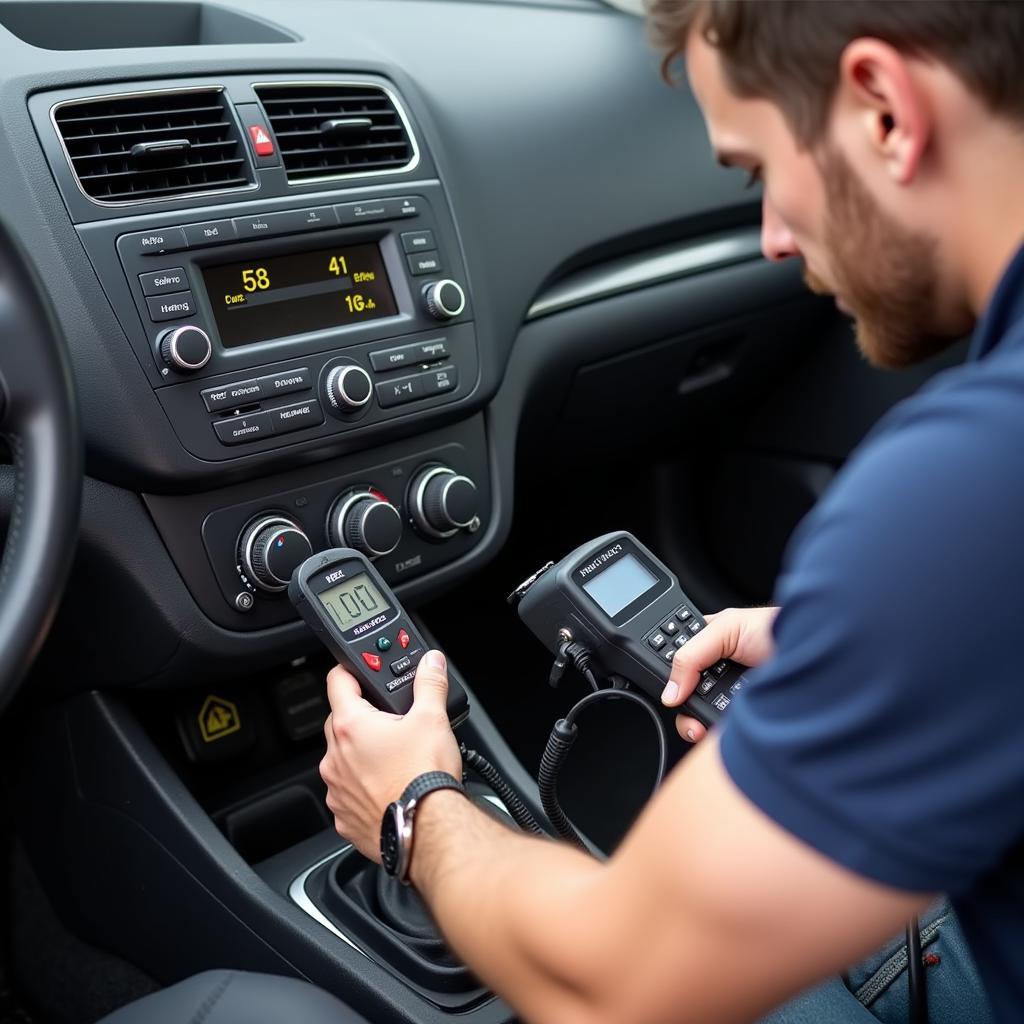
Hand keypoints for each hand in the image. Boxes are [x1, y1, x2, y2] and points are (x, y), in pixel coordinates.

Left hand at [320, 649, 462, 859]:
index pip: (337, 681)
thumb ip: (429, 683)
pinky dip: (363, 787)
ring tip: (396, 758)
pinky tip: (390, 786)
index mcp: (351, 726)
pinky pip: (348, 793)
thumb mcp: (433, 719)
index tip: (363, 672)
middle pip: (340, 720)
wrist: (428, 832)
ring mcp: (336, 790)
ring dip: (361, 754)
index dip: (352, 671)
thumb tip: (430, 663)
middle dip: (363, 716)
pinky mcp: (344, 817)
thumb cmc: (424, 778)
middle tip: (392, 720)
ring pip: (343, 759)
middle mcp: (335, 757)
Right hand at [660, 606, 778, 743]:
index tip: (670, 692)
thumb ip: (691, 654)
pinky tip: (721, 728)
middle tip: (688, 710)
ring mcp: (729, 696)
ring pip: (700, 717)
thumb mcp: (726, 629)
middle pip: (684, 696)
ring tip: (704, 724)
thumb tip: (670, 689)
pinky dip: (718, 732)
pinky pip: (721, 730)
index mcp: (706, 645)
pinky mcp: (743, 716)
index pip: (675, 665)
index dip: (668, 679)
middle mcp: (716, 672)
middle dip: (683, 708)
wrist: (818, 658)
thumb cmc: (777, 630)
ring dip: (698, 723)